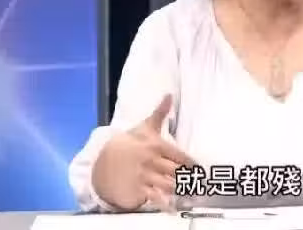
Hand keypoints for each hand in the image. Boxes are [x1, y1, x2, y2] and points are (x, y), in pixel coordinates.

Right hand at [97, 95, 194, 210]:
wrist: (102, 164)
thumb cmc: (127, 145)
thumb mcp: (143, 128)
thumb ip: (159, 114)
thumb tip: (170, 95)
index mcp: (156, 145)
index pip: (181, 157)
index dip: (192, 165)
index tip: (200, 170)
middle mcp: (152, 161)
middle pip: (178, 172)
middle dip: (190, 179)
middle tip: (201, 184)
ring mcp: (145, 177)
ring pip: (170, 185)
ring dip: (181, 191)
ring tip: (193, 194)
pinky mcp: (138, 190)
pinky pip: (155, 198)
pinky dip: (165, 204)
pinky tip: (173, 207)